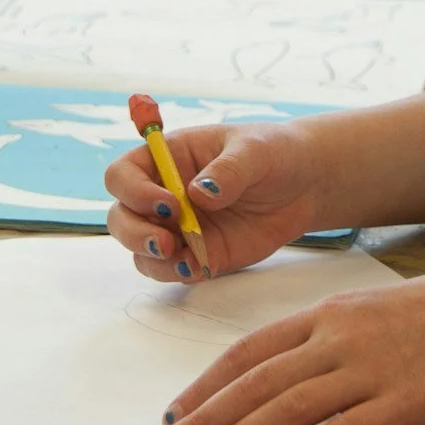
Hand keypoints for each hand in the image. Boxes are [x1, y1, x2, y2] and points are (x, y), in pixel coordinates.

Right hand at [104, 121, 327, 281]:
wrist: (303, 187)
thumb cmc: (273, 153)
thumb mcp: (256, 151)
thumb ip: (229, 169)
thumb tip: (199, 194)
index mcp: (167, 158)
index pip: (123, 174)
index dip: (134, 191)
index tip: (168, 203)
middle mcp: (162, 193)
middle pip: (121, 217)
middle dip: (135, 233)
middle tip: (167, 242)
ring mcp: (177, 227)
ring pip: (139, 249)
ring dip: (153, 259)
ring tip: (188, 259)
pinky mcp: (196, 253)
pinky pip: (170, 270)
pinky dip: (177, 273)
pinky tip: (202, 267)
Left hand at [151, 264, 424, 424]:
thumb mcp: (367, 311)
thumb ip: (322, 338)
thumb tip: (276, 373)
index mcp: (326, 315)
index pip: (248, 350)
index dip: (206, 383)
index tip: (175, 411)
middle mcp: (337, 340)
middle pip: (254, 382)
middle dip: (203, 418)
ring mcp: (366, 372)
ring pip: (285, 408)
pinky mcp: (398, 406)